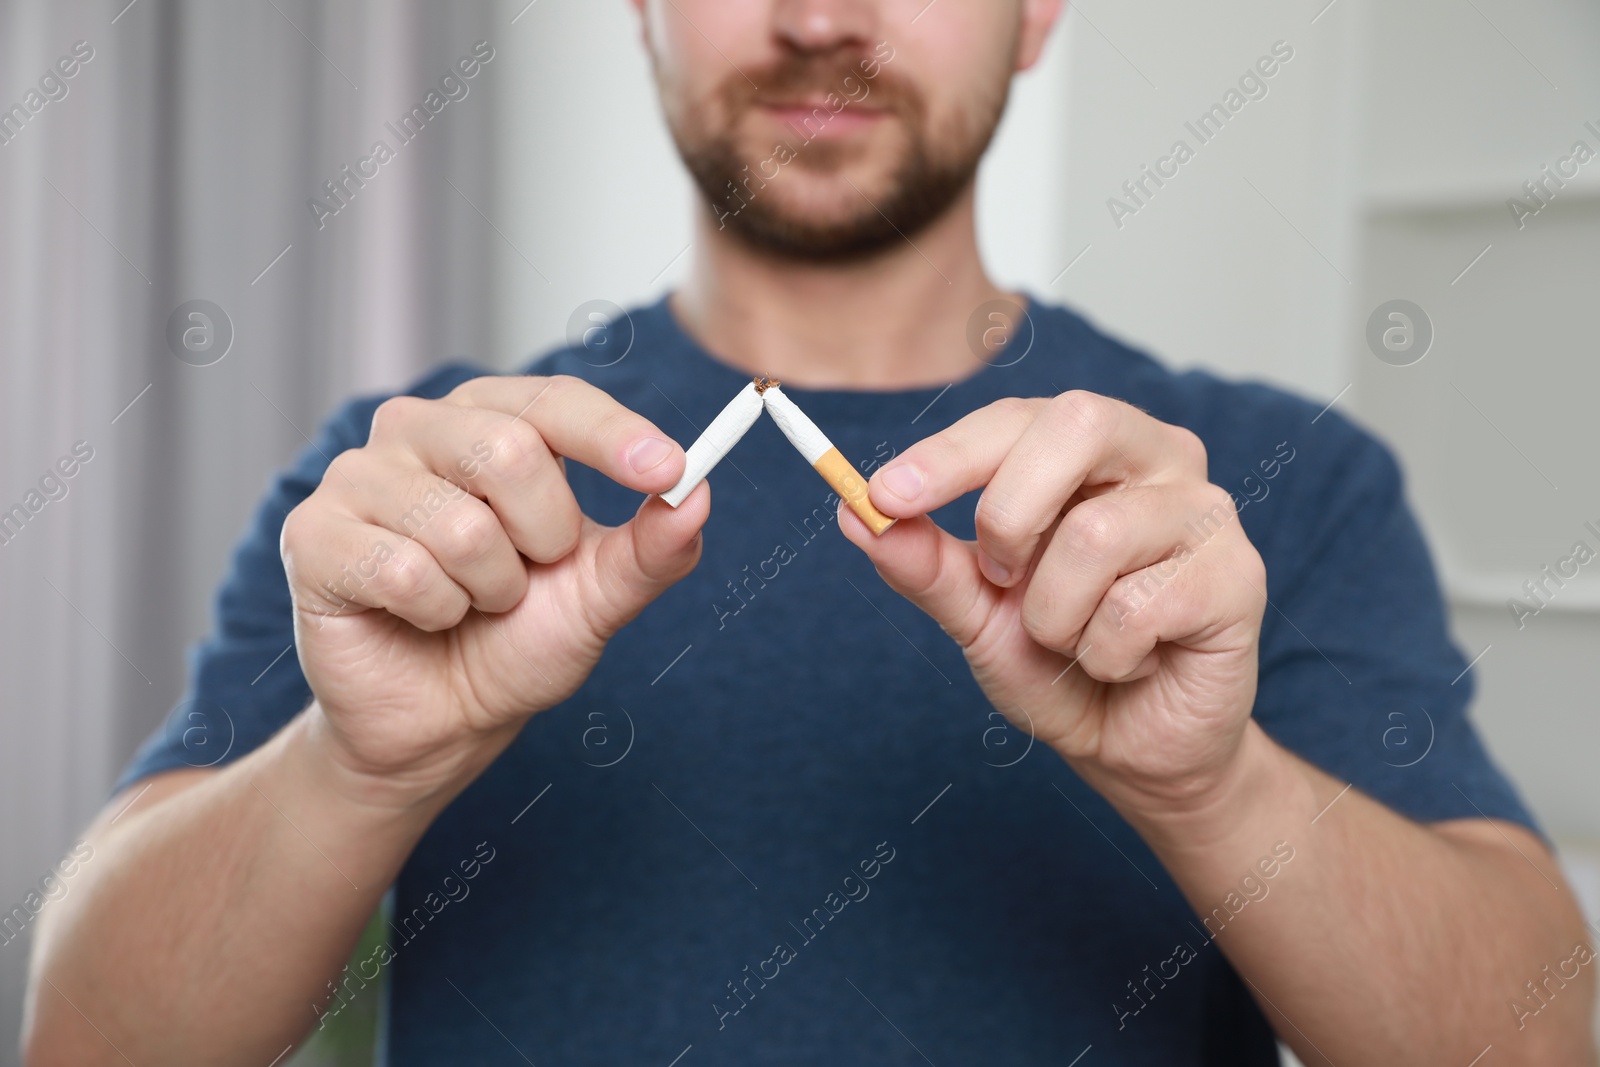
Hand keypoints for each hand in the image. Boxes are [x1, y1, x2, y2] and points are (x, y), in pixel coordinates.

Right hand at [280, 375, 707, 801]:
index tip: (670, 471)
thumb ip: (652, 549)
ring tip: (469, 604)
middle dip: (544, 537)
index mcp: (492, 420)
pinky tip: (419, 618)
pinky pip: (402, 568)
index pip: (556, 402)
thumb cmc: (517, 641)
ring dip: (488, 589)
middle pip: (509, 450)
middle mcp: (420, 428)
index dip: (615, 435)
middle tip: (526, 577)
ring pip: (459, 524)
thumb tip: (700, 496)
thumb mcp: (600, 598)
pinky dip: (434, 612)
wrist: (441, 721)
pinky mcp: (313, 534)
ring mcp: (358, 476)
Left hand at [840, 391, 1267, 812]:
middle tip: (1000, 580)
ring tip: (1074, 641)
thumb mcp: (976, 617)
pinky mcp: (1236, 574)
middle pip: (1076, 424)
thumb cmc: (1059, 664)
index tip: (884, 495)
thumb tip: (857, 515)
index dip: (948, 453)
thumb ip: (927, 565)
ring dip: (1054, 616)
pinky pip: (1138, 607)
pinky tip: (1129, 662)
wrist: (1132, 747)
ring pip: (1095, 535)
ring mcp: (1204, 510)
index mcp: (1087, 447)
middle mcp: (1155, 456)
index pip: (1015, 418)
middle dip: (1010, 512)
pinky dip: (1105, 654)